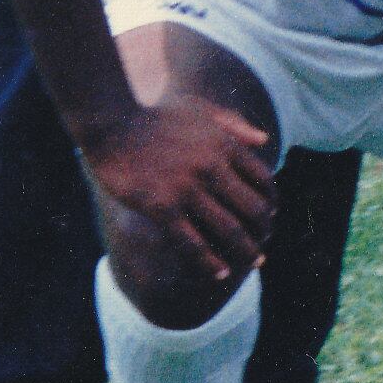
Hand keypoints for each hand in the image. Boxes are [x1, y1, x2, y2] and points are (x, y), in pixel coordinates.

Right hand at [80, 97, 277, 279]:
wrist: (110, 123)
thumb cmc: (155, 115)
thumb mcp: (201, 109)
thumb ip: (234, 124)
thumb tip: (265, 140)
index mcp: (225, 145)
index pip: (263, 180)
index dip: (271, 202)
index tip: (271, 215)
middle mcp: (212, 168)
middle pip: (252, 208)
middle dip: (264, 231)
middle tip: (265, 245)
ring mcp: (187, 188)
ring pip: (228, 229)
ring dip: (245, 250)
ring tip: (253, 263)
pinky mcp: (160, 207)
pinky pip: (192, 242)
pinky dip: (209, 262)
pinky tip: (220, 273)